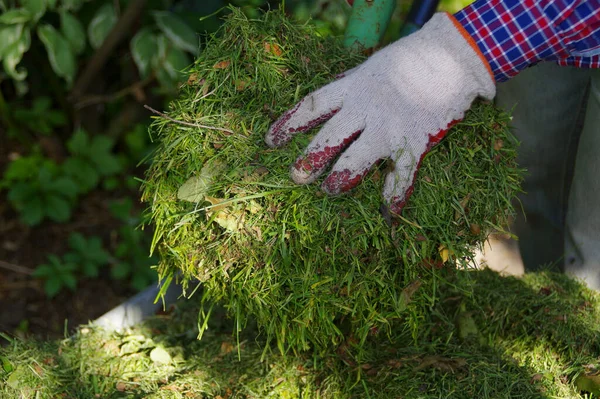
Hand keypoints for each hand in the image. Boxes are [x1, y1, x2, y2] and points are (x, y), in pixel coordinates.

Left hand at [265, 13, 495, 212]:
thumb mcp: (368, 69)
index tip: (271, 141)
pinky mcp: (415, 141)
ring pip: (359, 158)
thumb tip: (323, 105)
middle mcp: (366, 109)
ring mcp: (390, 127)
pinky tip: (389, 213)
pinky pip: (403, 174)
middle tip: (296, 177)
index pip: (312, 107)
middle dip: (310, 159)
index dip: (289, 124)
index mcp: (352, 89)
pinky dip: (396, 195)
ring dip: (343, 177)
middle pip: (330, 137)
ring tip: (330, 190)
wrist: (452, 56)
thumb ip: (346, 88)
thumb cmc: (407, 61)